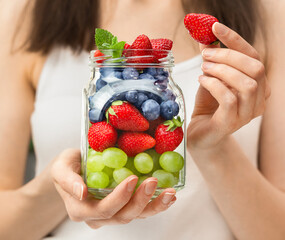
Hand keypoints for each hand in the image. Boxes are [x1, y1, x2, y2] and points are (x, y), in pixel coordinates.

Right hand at [51, 149, 175, 228]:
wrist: (73, 171)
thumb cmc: (67, 168)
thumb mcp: (61, 168)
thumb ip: (67, 179)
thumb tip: (81, 192)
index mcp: (81, 210)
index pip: (103, 210)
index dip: (119, 198)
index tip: (132, 178)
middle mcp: (98, 217)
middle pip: (122, 216)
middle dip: (140, 200)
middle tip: (153, 181)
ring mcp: (112, 215)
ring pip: (135, 216)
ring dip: (154, 206)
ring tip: (170, 193)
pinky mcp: (124, 208)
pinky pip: (141, 210)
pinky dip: (156, 204)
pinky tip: (168, 195)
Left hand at [188, 22, 270, 149]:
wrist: (200, 134)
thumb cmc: (208, 106)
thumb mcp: (212, 78)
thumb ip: (213, 61)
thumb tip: (207, 38)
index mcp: (258, 85)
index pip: (254, 57)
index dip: (235, 40)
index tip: (215, 28)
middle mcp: (259, 100)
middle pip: (255, 68)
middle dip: (227, 56)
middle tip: (206, 55)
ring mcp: (247, 114)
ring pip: (246, 84)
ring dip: (222, 71)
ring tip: (204, 69)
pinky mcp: (231, 123)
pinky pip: (229, 98)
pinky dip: (214, 85)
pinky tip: (202, 81)